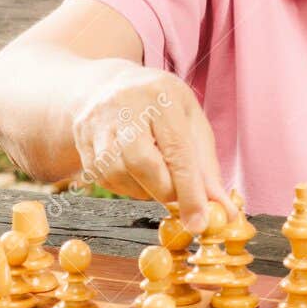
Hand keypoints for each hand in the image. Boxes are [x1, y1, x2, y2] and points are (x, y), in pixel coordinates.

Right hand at [71, 64, 230, 232]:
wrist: (113, 85)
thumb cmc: (162, 108)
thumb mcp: (192, 125)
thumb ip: (207, 170)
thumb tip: (224, 212)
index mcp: (161, 96)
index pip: (177, 152)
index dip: (190, 192)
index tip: (199, 222)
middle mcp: (125, 104)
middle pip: (142, 164)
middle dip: (165, 191)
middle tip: (177, 194)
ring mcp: (98, 121)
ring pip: (118, 175)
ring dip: (143, 190)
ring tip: (155, 176)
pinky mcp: (82, 138)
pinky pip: (103, 178)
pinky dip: (125, 186)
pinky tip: (135, 173)